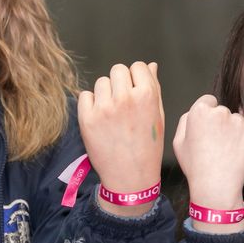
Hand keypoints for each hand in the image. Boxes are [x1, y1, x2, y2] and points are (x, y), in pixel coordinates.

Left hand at [78, 61, 163, 215]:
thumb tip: (151, 65)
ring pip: (101, 82)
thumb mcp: (158, 116)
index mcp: (147, 96)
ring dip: (105, 93)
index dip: (136, 78)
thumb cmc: (148, 147)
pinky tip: (100, 119)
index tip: (135, 91)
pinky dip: (90, 104)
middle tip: (122, 101)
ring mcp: (104, 108)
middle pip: (117, 70)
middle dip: (120, 82)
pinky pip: (85, 95)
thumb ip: (154, 88)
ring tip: (112, 114)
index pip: (137, 66)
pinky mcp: (87, 119)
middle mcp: (125, 98)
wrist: (130, 177)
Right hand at [173, 95, 243, 231]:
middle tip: (218, 144)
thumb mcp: (178, 142)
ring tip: (228, 150)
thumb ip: (185, 121)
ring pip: (238, 119)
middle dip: (221, 122)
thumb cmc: (195, 166)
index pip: (208, 101)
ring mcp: (238, 120)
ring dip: (235, 129)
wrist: (216, 185)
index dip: (208, 115)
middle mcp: (219, 111)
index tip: (209, 128)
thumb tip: (195, 112)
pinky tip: (240, 149)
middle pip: (223, 111)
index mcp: (199, 111)